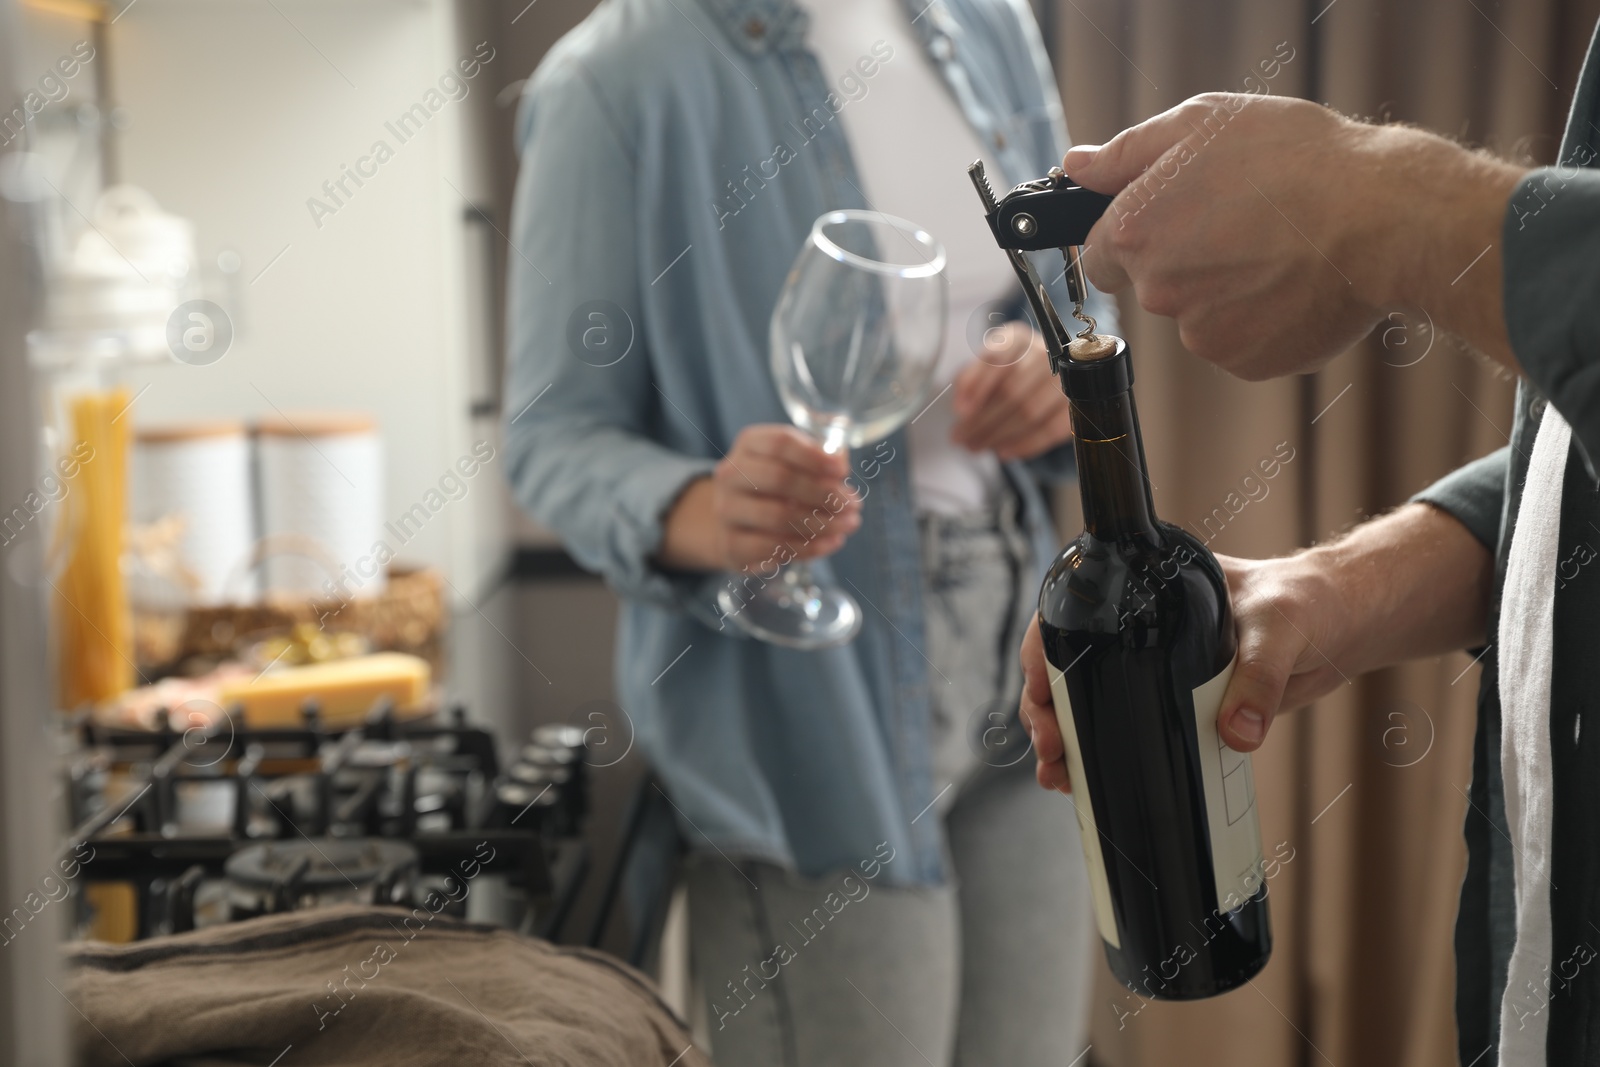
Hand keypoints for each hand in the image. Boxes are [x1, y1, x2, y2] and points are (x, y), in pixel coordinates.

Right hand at [656, 424, 860, 572]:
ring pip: (778, 516)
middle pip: (780, 479)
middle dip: (824, 493)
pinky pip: (773, 548)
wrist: (735, 521)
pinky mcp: (731, 544)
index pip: (780, 443)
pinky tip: (831, 542)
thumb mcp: (794, 464)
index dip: (814, 456)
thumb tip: (840, 468)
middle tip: (853, 504)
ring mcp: (726, 510)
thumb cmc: (774, 486)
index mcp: (750, 444)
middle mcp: (731, 474)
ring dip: (822, 523)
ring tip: (849, 524)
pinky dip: (809, 547)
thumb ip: (818, 461)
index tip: (843, 470)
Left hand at [951, 322, 1073, 460]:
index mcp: (1018, 338)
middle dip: (982, 420)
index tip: (960, 412)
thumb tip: (962, 409)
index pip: (996, 359)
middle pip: (1011, 391)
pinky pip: (1050, 429)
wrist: (1043, 379)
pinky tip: (1004, 451)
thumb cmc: (1005, 374)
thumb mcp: (981, 369)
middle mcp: (1045, 352)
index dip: (976, 387)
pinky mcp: (1077, 404)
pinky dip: (1025, 444)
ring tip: (977, 446)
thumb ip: (967, 382)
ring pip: (1030, 412)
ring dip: (999, 435)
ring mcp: (1066, 378)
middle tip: (962, 438)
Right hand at [1021, 552, 1347, 792]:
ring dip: (1069, 737)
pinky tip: (1091, 780)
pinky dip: (1107, 752)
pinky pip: (1133, 726)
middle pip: (1071, 664)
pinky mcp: (1181, 700)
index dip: (1044, 652)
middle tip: (1052, 749)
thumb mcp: (1281, 629)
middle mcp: (1143, 626)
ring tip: (1060, 776)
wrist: (1346, 623)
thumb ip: (1259, 678)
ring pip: (1092, 699)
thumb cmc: (1310, 600)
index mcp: (1150, 588)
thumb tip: (1236, 733)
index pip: (1075, 610)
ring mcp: (1158, 664)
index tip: (1039, 691)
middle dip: (1047, 709)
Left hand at [1064, 93, 1523, 377]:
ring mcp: (1200, 334)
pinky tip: (1295, 283)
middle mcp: (1157, 291)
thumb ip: (1127, 153)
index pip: (1100, 253)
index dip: (1133, 236)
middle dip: (1186, 259)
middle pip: (1151, 284)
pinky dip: (1262, 318)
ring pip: (1198, 315)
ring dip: (1227, 290)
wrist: (1381, 219)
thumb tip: (1076, 168)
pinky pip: (1239, 340)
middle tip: (1244, 223)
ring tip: (1280, 250)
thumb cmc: (1296, 160)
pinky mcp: (1243, 361)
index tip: (1169, 222)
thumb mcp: (1202, 124)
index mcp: (1135, 232)